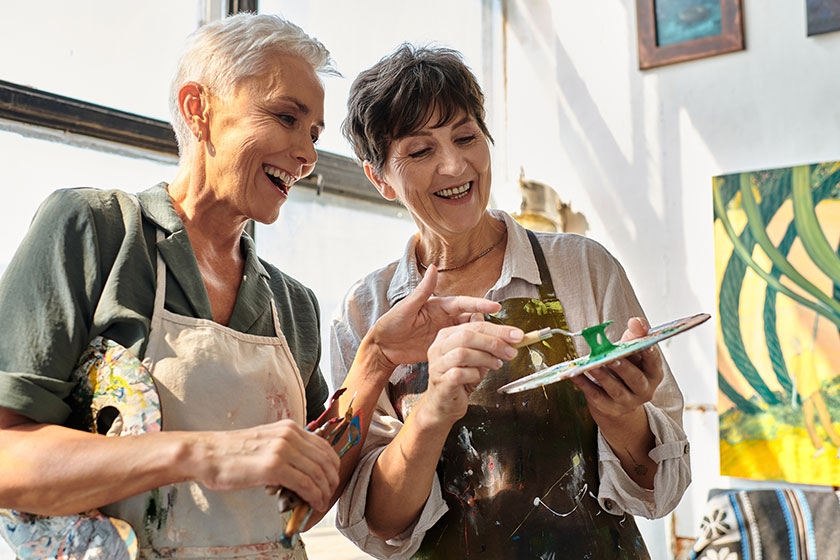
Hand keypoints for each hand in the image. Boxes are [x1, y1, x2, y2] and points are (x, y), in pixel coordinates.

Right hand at [190, 420, 339, 511]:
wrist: (207, 454)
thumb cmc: (232, 453)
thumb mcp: (265, 442)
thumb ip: (286, 450)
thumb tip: (304, 470)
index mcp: (289, 428)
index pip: (323, 446)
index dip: (332, 466)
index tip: (330, 480)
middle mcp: (289, 435)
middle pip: (324, 460)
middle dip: (331, 480)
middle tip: (328, 495)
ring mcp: (282, 449)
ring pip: (318, 473)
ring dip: (324, 491)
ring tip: (321, 503)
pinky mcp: (274, 467)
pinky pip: (305, 484)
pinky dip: (314, 496)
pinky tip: (313, 504)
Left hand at [368, 266, 502, 369]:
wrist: (383, 347)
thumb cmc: (390, 324)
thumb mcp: (406, 308)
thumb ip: (422, 291)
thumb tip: (432, 267)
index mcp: (439, 305)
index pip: (464, 304)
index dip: (480, 306)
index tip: (496, 308)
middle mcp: (446, 318)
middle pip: (473, 319)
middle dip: (489, 324)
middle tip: (506, 331)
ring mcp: (446, 332)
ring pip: (471, 334)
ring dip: (485, 338)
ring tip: (502, 345)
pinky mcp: (444, 347)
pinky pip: (463, 348)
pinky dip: (475, 351)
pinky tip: (487, 357)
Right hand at [419, 321, 521, 425]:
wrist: (444, 405)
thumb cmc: (460, 380)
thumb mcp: (477, 357)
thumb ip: (488, 343)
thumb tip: (509, 332)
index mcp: (447, 336)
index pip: (475, 325)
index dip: (498, 330)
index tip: (517, 335)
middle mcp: (439, 348)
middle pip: (467, 335)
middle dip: (494, 342)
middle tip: (511, 351)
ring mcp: (438, 365)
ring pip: (462, 353)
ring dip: (485, 358)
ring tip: (497, 365)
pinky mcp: (441, 382)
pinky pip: (459, 374)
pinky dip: (474, 374)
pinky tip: (478, 377)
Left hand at [570, 317, 663, 420]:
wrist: (617, 400)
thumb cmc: (627, 367)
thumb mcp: (633, 352)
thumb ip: (635, 335)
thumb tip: (636, 322)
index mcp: (653, 373)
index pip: (654, 362)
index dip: (649, 354)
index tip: (644, 346)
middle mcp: (644, 389)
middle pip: (635, 379)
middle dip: (624, 368)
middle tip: (612, 359)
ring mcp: (627, 401)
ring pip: (616, 389)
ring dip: (603, 377)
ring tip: (593, 366)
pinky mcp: (608, 407)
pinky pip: (595, 395)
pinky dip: (584, 384)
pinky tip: (574, 374)